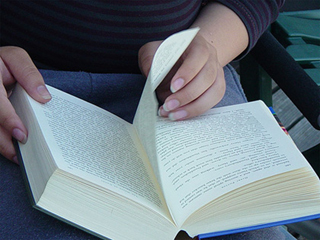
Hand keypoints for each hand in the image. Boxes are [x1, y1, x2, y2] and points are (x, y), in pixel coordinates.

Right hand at [0, 46, 50, 162]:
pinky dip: (0, 139)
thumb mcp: (14, 58)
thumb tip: (44, 97)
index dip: (8, 120)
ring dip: (0, 144)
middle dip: (3, 141)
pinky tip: (11, 149)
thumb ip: (28, 74)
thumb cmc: (0, 63)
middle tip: (21, 155)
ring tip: (18, 157)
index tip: (21, 135)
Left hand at [138, 33, 225, 120]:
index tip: (173, 87)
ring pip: (214, 92)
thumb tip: (151, 74)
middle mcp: (211, 58)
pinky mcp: (216, 88)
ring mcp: (216, 74)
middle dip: (187, 95)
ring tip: (173, 115)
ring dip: (193, 107)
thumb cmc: (166, 55)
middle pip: (207, 77)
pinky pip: (211, 102)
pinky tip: (180, 115)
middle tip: (168, 106)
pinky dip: (196, 111)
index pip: (199, 55)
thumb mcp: (153, 51)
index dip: (188, 72)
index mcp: (197, 44)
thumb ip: (150, 60)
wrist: (179, 59)